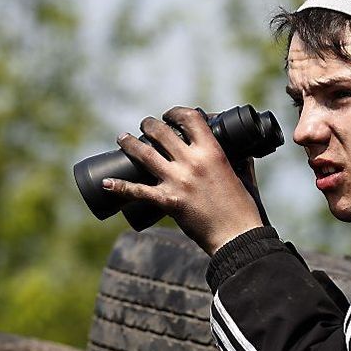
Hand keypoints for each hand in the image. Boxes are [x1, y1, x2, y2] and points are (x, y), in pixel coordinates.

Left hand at [102, 106, 264, 254]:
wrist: (238, 238)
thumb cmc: (245, 208)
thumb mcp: (244, 176)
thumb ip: (241, 160)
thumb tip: (241, 151)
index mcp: (213, 152)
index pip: (190, 119)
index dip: (176, 112)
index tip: (170, 115)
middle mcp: (192, 163)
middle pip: (161, 132)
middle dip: (149, 124)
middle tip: (145, 126)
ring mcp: (178, 182)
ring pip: (144, 154)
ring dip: (129, 143)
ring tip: (121, 138)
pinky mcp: (168, 202)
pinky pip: (137, 192)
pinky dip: (119, 187)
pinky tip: (106, 183)